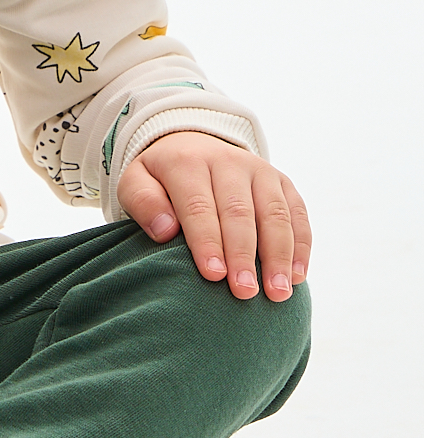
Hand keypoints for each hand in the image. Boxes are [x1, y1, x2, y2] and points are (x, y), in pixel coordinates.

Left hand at [118, 131, 309, 302]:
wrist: (189, 144)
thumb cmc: (159, 179)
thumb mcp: (135, 182)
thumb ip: (143, 202)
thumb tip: (165, 231)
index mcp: (188, 163)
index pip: (199, 206)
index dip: (207, 241)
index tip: (213, 275)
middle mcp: (228, 162)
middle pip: (239, 212)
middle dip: (243, 254)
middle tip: (245, 292)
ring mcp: (259, 170)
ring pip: (275, 213)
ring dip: (279, 255)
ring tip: (278, 293)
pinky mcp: (282, 181)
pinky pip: (298, 213)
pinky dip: (301, 245)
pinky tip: (298, 276)